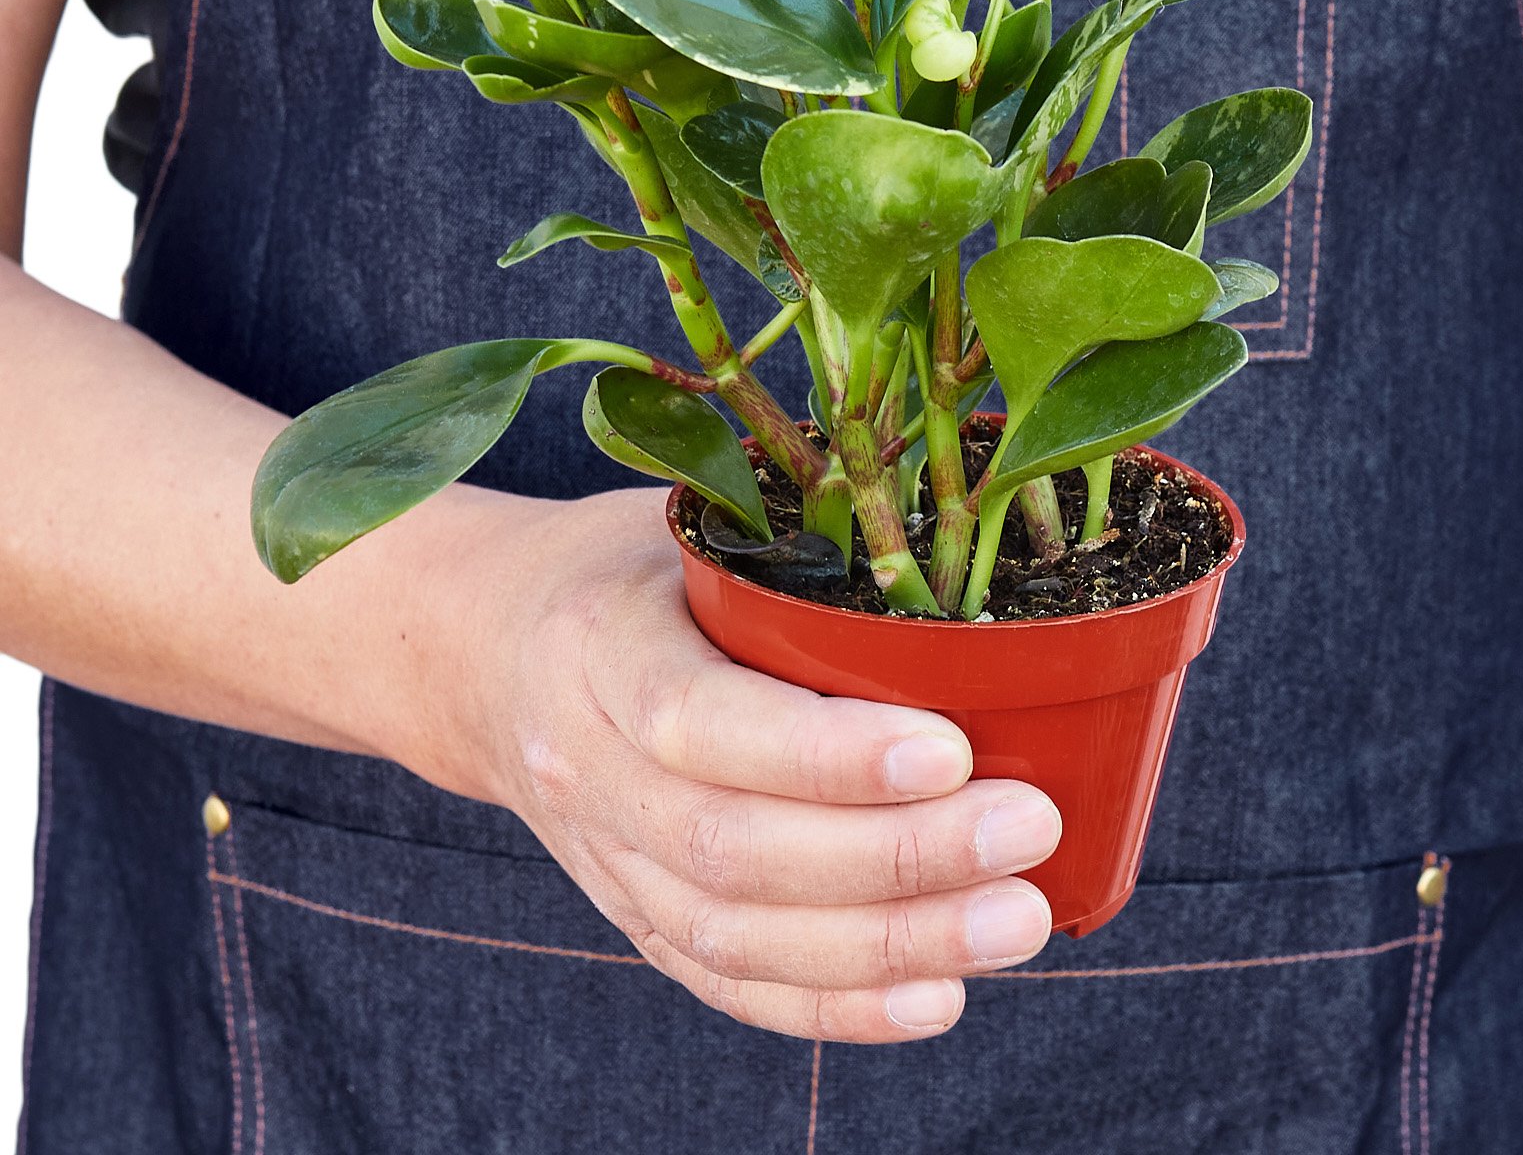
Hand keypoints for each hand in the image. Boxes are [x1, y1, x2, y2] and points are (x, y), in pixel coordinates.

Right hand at [433, 487, 1062, 1041]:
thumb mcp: (688, 522)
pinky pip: (729, 983)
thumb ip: (790, 548)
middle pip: (731, 848)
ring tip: (1015, 919)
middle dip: (894, 857)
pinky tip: (939, 995)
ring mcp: (604, 858)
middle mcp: (585, 768)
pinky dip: (837, 1006)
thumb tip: (964, 565)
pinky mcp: (633, 915)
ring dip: (889, 945)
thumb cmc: (628, 569)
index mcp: (598, 646)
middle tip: (1024, 829)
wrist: (493, 651)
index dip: (823, 753)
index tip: (948, 748)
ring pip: (738, 935)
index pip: (698, 718)